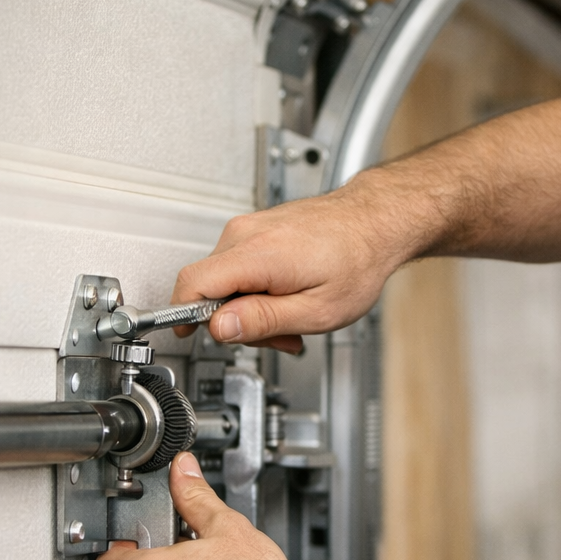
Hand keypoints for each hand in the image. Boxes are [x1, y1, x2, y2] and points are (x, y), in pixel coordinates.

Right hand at [171, 175, 418, 351]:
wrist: (377, 223)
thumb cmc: (358, 262)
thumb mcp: (316, 310)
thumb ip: (263, 321)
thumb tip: (219, 328)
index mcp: (256, 254)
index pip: (191, 284)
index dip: (183, 315)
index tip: (186, 334)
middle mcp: (244, 234)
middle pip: (209, 288)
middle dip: (238, 322)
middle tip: (279, 336)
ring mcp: (249, 227)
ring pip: (226, 280)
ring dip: (252, 308)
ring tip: (291, 318)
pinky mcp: (257, 229)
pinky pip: (241, 267)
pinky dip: (259, 289)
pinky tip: (288, 297)